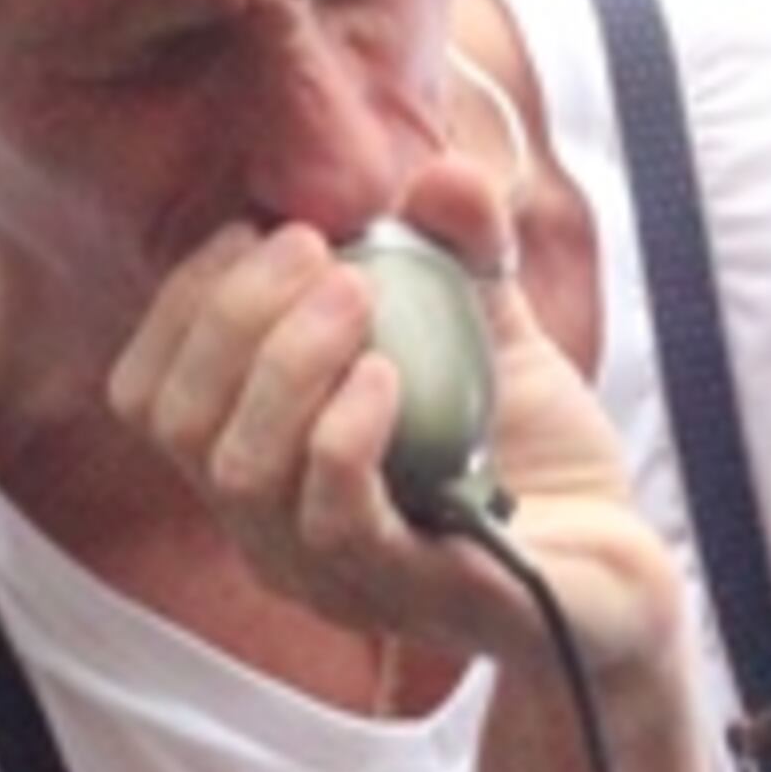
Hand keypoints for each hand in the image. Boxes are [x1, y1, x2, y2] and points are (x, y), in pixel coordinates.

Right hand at [109, 182, 678, 681]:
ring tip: (356, 292)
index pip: (150, 393)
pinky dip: (344, 433)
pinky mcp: (407, 596)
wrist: (621, 563)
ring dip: (286, 359)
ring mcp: (332, 573)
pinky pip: (335, 521)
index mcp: (262, 463)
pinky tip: (387, 376)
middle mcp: (272, 529)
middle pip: (179, 422)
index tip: (257, 230)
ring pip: (241, 471)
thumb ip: (462, 248)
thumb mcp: (488, 329)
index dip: (182, 301)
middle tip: (318, 253)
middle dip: (231, 313)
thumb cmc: (533, 457)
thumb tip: (441, 175)